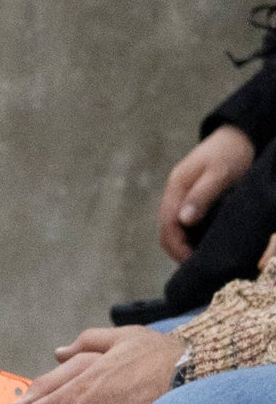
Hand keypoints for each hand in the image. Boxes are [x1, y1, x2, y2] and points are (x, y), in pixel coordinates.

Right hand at [161, 125, 255, 263]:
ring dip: (181, 244)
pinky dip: (188, 236)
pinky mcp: (191, 196)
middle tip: (195, 266)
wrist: (237, 137)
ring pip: (173, 226)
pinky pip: (183, 221)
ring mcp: (181, 194)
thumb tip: (183, 220)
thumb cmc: (230, 154)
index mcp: (177, 186)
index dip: (176, 246)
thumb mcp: (219, 174)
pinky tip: (201, 244)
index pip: (167, 223)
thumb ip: (201, 195)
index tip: (191, 262)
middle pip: (166, 227)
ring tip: (198, 259)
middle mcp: (175, 192)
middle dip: (176, 249)